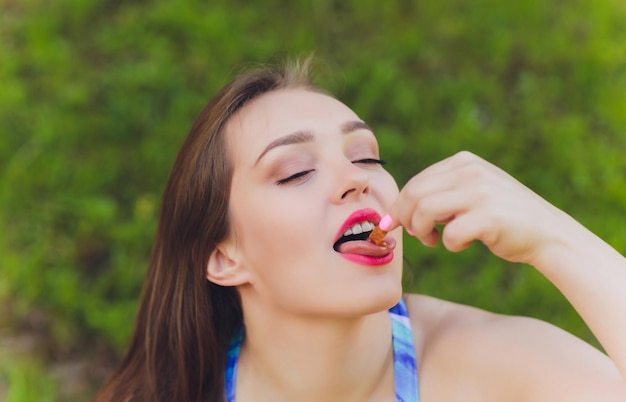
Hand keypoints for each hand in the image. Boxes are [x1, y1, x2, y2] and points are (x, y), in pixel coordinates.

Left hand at [384, 151, 569, 263]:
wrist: (548, 233)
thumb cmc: (503, 218)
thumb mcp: (473, 191)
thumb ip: (441, 193)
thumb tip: (395, 212)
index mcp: (464, 162)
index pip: (416, 182)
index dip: (399, 206)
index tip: (394, 223)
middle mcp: (471, 172)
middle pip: (414, 194)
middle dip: (405, 218)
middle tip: (416, 235)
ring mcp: (481, 193)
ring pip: (424, 211)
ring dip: (422, 232)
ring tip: (434, 240)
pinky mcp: (489, 217)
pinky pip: (449, 235)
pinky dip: (450, 245)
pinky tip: (463, 244)